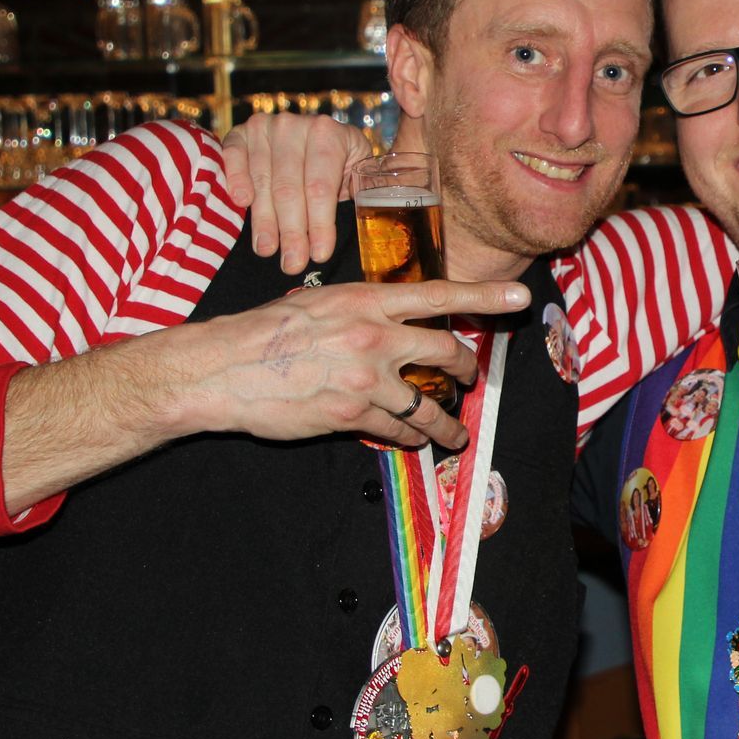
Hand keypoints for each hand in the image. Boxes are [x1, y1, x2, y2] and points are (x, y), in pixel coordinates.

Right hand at [177, 279, 528, 447]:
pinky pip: (398, 429)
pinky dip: (411, 438)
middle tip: (472, 378)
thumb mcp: (313, 301)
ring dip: (447, 422)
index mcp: (364, 299)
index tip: (517, 300)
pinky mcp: (351, 413)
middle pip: (445, 353)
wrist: (221, 368)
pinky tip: (413, 442)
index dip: (484, 298)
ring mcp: (365, 377)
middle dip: (467, 369)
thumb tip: (375, 313)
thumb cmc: (261, 332)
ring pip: (428, 403)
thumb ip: (353, 308)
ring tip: (456, 433)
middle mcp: (373, 335)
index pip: (437, 295)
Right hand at [221, 112, 378, 274]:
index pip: (321, 187)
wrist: (313, 139)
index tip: (319, 255)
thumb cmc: (339, 166)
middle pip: (290, 188)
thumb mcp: (360, 173)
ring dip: (264, 220)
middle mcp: (296, 126)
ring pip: (263, 180)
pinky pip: (234, 156)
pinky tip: (241, 203)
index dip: (319, 224)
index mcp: (331, 134)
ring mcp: (267, 127)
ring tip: (267, 250)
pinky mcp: (242, 132)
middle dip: (291, 232)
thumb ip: (371, 192)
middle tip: (292, 264)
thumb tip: (388, 226)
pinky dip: (236, 178)